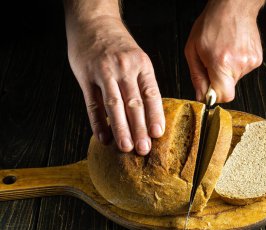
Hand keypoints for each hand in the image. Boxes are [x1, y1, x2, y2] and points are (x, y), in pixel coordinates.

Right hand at [66, 16, 164, 154]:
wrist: (93, 21)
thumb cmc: (118, 45)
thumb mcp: (137, 58)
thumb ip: (142, 84)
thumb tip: (151, 115)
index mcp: (141, 65)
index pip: (151, 95)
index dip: (155, 116)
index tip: (158, 134)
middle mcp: (124, 68)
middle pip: (133, 104)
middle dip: (139, 129)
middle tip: (144, 149)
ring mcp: (103, 72)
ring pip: (114, 106)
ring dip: (120, 129)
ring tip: (126, 147)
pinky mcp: (85, 76)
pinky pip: (92, 104)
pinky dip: (98, 123)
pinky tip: (103, 138)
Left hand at [185, 0, 264, 102]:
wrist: (233, 7)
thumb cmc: (211, 24)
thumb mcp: (193, 51)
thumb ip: (197, 76)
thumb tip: (201, 96)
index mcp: (221, 62)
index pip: (224, 96)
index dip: (214, 96)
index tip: (208, 90)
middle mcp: (238, 64)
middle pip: (228, 88)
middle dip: (218, 80)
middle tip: (213, 63)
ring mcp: (250, 62)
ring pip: (235, 79)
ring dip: (227, 71)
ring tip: (223, 53)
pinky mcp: (257, 59)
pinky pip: (243, 70)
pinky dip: (236, 65)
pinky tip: (232, 51)